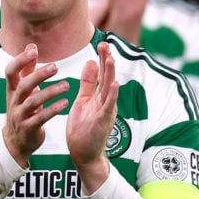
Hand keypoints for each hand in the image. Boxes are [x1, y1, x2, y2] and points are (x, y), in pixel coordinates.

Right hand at [2, 44, 69, 165]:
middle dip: (38, 75)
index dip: (20, 60)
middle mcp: (14, 101)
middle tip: (55, 67)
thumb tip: (31, 46)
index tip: (33, 50)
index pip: (10, 72)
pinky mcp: (28, 128)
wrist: (16, 142)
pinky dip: (53, 110)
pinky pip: (41, 118)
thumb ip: (27, 69)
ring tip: (67, 85)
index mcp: (12, 90)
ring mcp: (20, 115)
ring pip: (33, 102)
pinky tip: (65, 103)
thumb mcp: (22, 90)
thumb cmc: (23, 110)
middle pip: (23, 85)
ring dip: (50, 92)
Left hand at [66, 41, 118, 192]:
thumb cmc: (83, 129)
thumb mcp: (83, 101)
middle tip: (106, 44)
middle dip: (107, 61)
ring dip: (111, 73)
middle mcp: (106, 102)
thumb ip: (88, 83)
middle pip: (108, 77)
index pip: (102, 73)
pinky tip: (114, 84)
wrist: (84, 154)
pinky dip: (112, 95)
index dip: (102, 59)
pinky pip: (109, 106)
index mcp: (100, 96)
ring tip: (110, 58)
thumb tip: (91, 62)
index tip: (101, 43)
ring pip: (110, 89)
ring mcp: (106, 111)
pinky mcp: (103, 122)